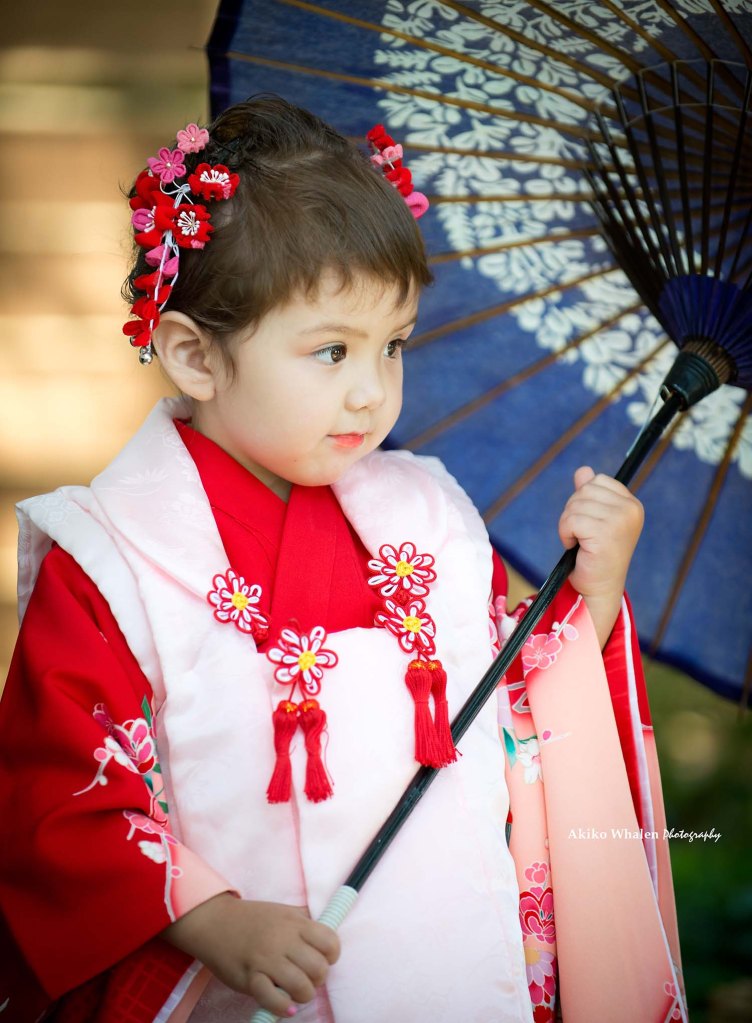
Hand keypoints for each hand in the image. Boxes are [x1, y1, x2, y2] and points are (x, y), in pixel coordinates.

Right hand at [162, 893, 339, 1015]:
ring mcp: (266, 959)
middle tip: (306, 977)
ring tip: (294, 992)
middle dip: (318, 979)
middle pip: (319, 968)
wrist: (214, 922)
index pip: (330, 942)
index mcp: (295, 922)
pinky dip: (283, 1007)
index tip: (321, 959)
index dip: (331, 956)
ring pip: (301, 986)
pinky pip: (273, 1000)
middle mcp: (283, 940)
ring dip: (303, 995)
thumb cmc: (252, 919)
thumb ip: (303, 924)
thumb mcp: (282, 912)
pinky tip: (285, 1006)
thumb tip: (324, 941)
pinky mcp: (250, 978)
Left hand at [558, 467, 643, 647]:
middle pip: (584, 490)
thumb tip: (583, 470)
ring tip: (581, 543)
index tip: (590, 524)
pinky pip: (570, 520)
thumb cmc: (595, 556)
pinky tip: (577, 548)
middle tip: (582, 536)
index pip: (597, 480)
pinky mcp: (605, 533)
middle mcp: (630, 510)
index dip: (583, 501)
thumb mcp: (594, 520)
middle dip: (573, 512)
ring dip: (568, 525)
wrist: (598, 588)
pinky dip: (566, 534)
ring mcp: (620, 520)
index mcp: (631, 504)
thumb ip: (590, 494)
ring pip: (574, 505)